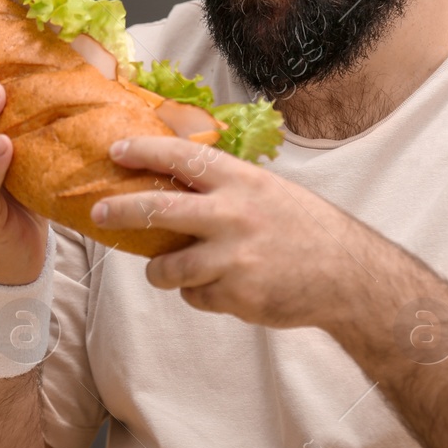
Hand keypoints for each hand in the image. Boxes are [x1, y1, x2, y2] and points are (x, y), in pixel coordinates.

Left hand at [91, 136, 383, 327]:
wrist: (349, 276)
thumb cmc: (308, 230)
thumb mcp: (270, 192)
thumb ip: (228, 189)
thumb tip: (177, 183)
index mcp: (243, 182)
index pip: (182, 159)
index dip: (144, 152)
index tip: (115, 151)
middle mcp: (233, 215)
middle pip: (157, 210)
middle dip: (120, 211)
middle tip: (98, 213)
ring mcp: (233, 258)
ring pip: (168, 268)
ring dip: (160, 271)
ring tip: (166, 271)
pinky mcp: (237, 294)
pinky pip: (196, 296)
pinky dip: (202, 294)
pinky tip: (227, 288)